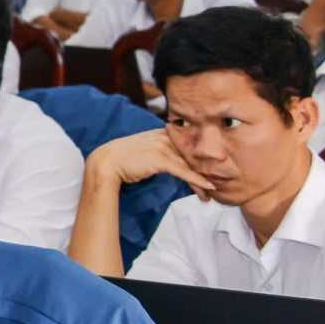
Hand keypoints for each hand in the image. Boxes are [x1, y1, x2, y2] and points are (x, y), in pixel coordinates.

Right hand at [86, 129, 211, 197]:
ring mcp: (162, 147)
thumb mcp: (143, 149)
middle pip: (191, 153)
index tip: (210, 168)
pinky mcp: (160, 159)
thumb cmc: (121, 159)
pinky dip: (197, 180)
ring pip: (190, 164)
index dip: (200, 157)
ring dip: (204, 178)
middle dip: (206, 168)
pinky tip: (208, 188)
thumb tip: (169, 160)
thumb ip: (157, 150)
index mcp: (160, 133)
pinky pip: (184, 171)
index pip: (187, 144)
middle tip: (218, 180)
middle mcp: (164, 137)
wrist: (106, 163)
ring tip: (214, 191)